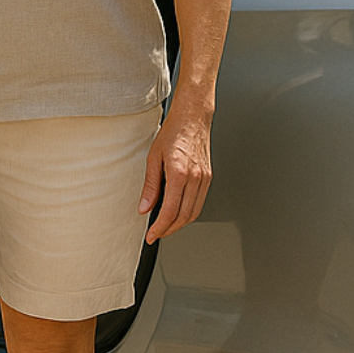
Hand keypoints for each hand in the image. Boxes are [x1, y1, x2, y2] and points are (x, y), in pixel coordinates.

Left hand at [138, 93, 212, 244]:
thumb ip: (150, 186)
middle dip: (169, 230)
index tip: (151, 235)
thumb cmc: (173, 132)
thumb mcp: (153, 157)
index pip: (170, 211)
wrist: (192, 117)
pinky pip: (199, 202)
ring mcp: (204, 178)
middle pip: (184, 216)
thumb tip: (145, 207)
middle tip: (156, 234)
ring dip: (179, 224)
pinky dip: (188, 213)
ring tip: (165, 227)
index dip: (160, 227)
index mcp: (179, 173)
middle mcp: (195, 178)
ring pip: (194, 212)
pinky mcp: (208, 177)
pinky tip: (178, 212)